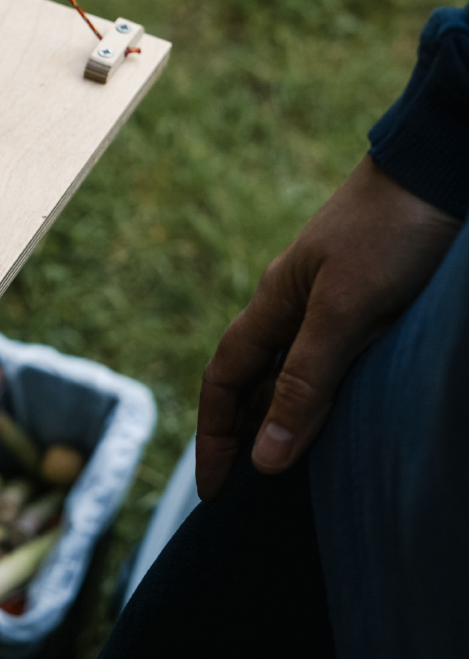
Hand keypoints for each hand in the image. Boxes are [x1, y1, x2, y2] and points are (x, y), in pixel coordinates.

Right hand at [196, 155, 460, 498]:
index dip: (215, 436)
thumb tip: (263, 457)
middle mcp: (294, 303)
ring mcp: (332, 299)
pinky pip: (331, 358)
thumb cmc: (391, 231)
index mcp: (274, 304)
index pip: (224, 381)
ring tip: (287, 464)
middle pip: (251, 378)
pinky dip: (321, 393)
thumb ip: (306, 383)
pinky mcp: (370, 296)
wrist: (442, 166)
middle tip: (245, 489)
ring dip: (281, 415)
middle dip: (240, 432)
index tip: (215, 491)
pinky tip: (341, 412)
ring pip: (292, 369)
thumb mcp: (346, 313)